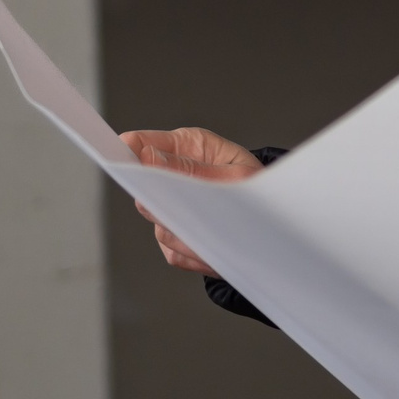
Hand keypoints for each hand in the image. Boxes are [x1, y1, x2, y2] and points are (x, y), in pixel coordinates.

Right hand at [117, 127, 262, 276]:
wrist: (276, 219)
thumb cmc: (259, 185)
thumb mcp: (236, 172)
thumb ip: (191, 167)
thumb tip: (147, 157)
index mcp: (185, 147)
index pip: (140, 143)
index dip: (126, 152)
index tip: (121, 161)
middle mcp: (172, 178)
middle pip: (142, 191)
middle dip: (164, 202)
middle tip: (186, 209)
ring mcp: (171, 210)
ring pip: (158, 226)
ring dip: (187, 233)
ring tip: (218, 234)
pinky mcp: (177, 240)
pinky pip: (174, 253)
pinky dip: (195, 255)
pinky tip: (218, 249)